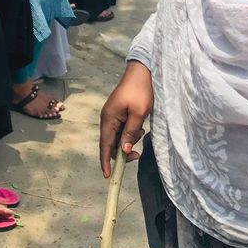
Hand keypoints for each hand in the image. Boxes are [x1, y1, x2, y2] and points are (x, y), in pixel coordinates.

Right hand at [99, 61, 152, 177]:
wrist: (141, 72)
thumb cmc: (140, 91)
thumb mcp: (139, 114)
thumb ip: (131, 133)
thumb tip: (124, 151)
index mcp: (109, 119)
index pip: (105, 145)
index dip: (106, 161)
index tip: (108, 175)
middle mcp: (106, 118)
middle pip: (110, 143)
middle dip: (121, 152)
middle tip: (137, 155)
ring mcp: (111, 115)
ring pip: (116, 136)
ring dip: (127, 141)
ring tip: (141, 134)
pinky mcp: (117, 112)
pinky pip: (120, 129)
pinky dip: (129, 133)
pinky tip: (140, 128)